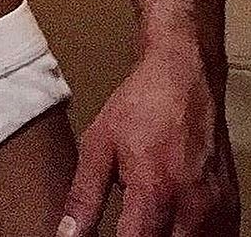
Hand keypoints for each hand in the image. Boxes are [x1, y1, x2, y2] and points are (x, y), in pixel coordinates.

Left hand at [57, 46, 240, 235]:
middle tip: (129, 225)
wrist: (185, 77)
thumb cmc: (143, 105)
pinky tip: (174, 226)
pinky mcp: (231, 208)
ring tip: (147, 224)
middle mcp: (191, 209)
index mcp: (154, 193)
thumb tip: (67, 233)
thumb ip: (84, 196)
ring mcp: (216, 211)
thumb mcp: (99, 144)